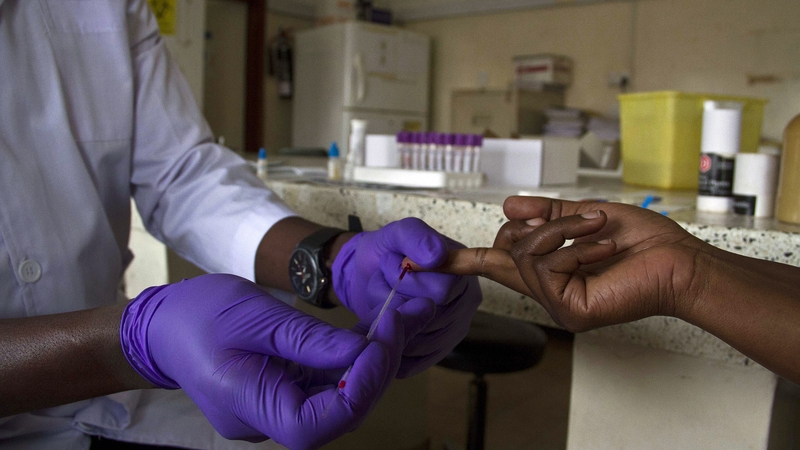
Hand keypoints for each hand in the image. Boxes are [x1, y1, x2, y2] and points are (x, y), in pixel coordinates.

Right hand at [120, 273, 434, 448]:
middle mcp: (264, 421)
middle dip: (373, 373)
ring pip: (334, 401)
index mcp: (249, 406)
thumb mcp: (255, 316)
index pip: (318, 423)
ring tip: (390, 326)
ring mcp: (273, 411)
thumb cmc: (198, 315)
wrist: (162, 325)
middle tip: (396, 325)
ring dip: (367, 367)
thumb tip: (363, 353)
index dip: (359, 388)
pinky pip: (322, 386)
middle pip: (335, 414)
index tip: (381, 341)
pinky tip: (366, 336)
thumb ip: (309, 340)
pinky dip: (347, 363)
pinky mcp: (281, 395)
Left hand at [332, 217, 481, 377]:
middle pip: (430, 318)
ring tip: (380, 300)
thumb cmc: (386, 252)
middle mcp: (465, 305)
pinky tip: (381, 326)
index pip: (442, 290)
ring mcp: (451, 332)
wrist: (366, 274)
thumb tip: (437, 255)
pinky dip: (389, 345)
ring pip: (418, 342)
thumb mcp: (397, 234)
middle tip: (382, 282)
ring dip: (388, 322)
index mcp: (463, 273)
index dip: (409, 280)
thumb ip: (416, 236)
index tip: (391, 263)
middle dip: (396, 300)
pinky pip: (411, 363)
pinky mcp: (432, 354)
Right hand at [437, 196, 705, 331]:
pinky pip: (547, 265)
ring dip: (566, 230)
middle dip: (542, 223)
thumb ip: (545, 212)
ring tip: (600, 230)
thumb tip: (508, 205)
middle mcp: (547, 290)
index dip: (459, 261)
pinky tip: (605, 249)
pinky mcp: (569, 310)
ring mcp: (557, 304)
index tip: (422, 260)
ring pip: (526, 252)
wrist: (678, 259)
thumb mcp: (583, 215)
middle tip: (585, 218)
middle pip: (507, 247)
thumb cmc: (642, 241)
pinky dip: (577, 246)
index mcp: (547, 269)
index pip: (494, 264)